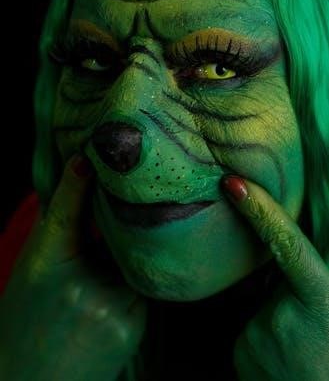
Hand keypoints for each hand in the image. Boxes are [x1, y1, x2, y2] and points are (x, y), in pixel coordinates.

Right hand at [0, 156, 146, 380]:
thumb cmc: (28, 319)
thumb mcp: (35, 267)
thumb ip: (59, 224)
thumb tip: (85, 173)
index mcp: (46, 265)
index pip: (66, 212)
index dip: (78, 182)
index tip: (88, 157)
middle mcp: (81, 286)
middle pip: (116, 234)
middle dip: (120, 222)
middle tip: (122, 204)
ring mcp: (111, 309)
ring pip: (135, 261)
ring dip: (132, 256)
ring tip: (109, 270)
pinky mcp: (132, 328)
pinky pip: (145, 287)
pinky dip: (139, 280)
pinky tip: (119, 291)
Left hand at [222, 176, 328, 380]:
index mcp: (321, 299)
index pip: (286, 242)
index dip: (259, 208)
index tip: (233, 182)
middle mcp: (280, 314)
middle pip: (279, 274)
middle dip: (296, 284)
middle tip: (320, 319)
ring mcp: (256, 334)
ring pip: (266, 299)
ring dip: (283, 308)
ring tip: (308, 343)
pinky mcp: (239, 350)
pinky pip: (253, 322)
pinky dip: (269, 329)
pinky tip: (290, 354)